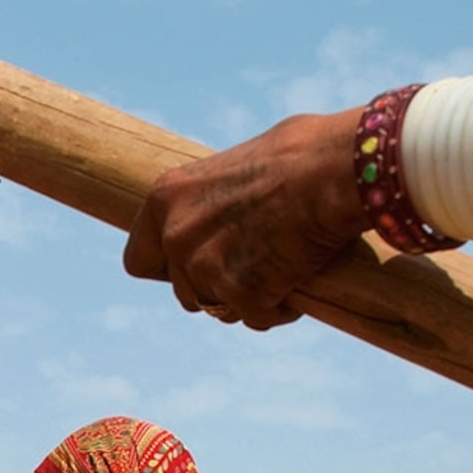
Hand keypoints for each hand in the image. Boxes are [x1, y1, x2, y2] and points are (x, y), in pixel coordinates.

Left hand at [121, 110, 367, 329]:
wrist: (333, 170)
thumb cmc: (298, 154)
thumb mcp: (234, 167)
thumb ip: (212, 199)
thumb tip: (221, 211)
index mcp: (165, 199)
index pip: (138, 260)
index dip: (167, 269)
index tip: (194, 267)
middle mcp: (176, 236)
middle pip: (183, 292)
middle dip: (216, 288)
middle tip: (254, 268)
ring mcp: (205, 269)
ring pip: (219, 309)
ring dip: (247, 299)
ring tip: (283, 272)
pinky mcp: (241, 294)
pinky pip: (259, 318)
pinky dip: (281, 309)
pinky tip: (301, 284)